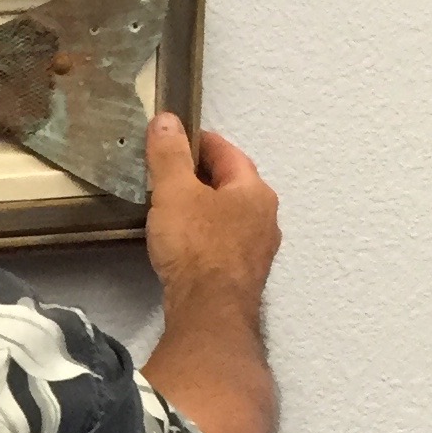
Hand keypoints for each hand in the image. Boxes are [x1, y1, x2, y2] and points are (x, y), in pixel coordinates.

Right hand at [144, 115, 279, 318]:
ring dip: (206, 208)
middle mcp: (265, 216)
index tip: (175, 139)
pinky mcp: (244, 275)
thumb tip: (166, 121)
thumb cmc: (196, 247)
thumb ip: (169, 155)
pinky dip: (206, 236)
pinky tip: (185, 244)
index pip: (227, 152)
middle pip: (232, 184)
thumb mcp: (174, 192)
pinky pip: (225, 243)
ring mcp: (258, 248)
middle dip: (203, 176)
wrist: (210, 311)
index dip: (199, 141)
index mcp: (254, 189)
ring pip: (230, 216)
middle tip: (170, 173)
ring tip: (173, 208)